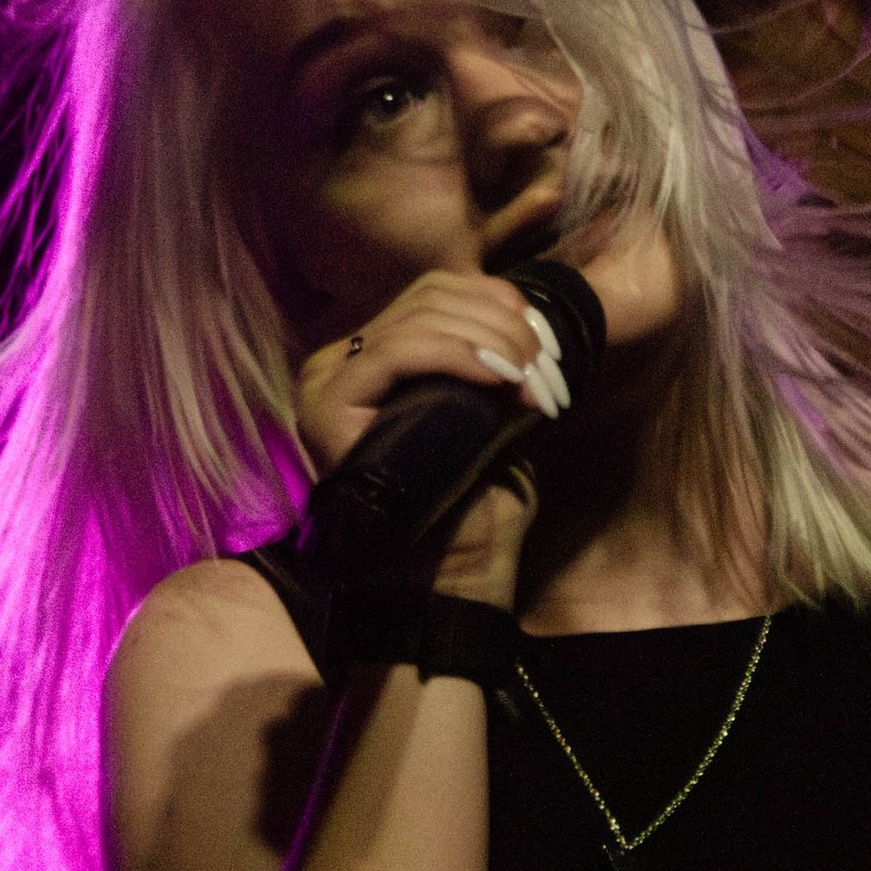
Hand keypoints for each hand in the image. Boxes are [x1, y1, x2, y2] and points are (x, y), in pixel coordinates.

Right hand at [294, 269, 570, 608]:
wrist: (452, 576)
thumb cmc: (474, 504)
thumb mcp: (490, 413)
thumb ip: (490, 360)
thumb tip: (525, 316)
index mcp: (374, 358)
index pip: (430, 295)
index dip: (493, 300)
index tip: (542, 337)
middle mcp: (342, 363)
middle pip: (425, 299)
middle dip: (499, 323)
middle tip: (544, 363)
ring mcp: (327, 382)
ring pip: (415, 320)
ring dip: (490, 340)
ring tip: (531, 375)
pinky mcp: (326, 405)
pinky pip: (396, 352)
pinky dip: (456, 354)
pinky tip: (498, 377)